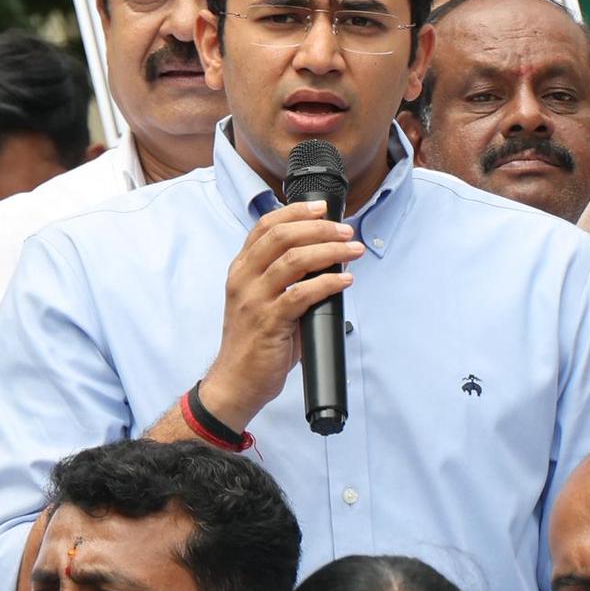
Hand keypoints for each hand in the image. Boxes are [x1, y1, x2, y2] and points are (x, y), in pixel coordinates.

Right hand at [205, 200, 365, 425]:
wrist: (236, 381)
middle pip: (282, 236)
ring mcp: (255, 300)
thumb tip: (331, 262)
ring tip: (353, 251)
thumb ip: (289, 279)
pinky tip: (344, 282)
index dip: (296, 212)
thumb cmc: (256, 342)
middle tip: (346, 232)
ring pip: (294, 260)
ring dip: (330, 251)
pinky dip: (328, 283)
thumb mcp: (265, 301)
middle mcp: (244, 279)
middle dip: (320, 228)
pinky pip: (302, 294)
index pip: (265, 226)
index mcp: (241, 269)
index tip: (322, 208)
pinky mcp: (269, 322)